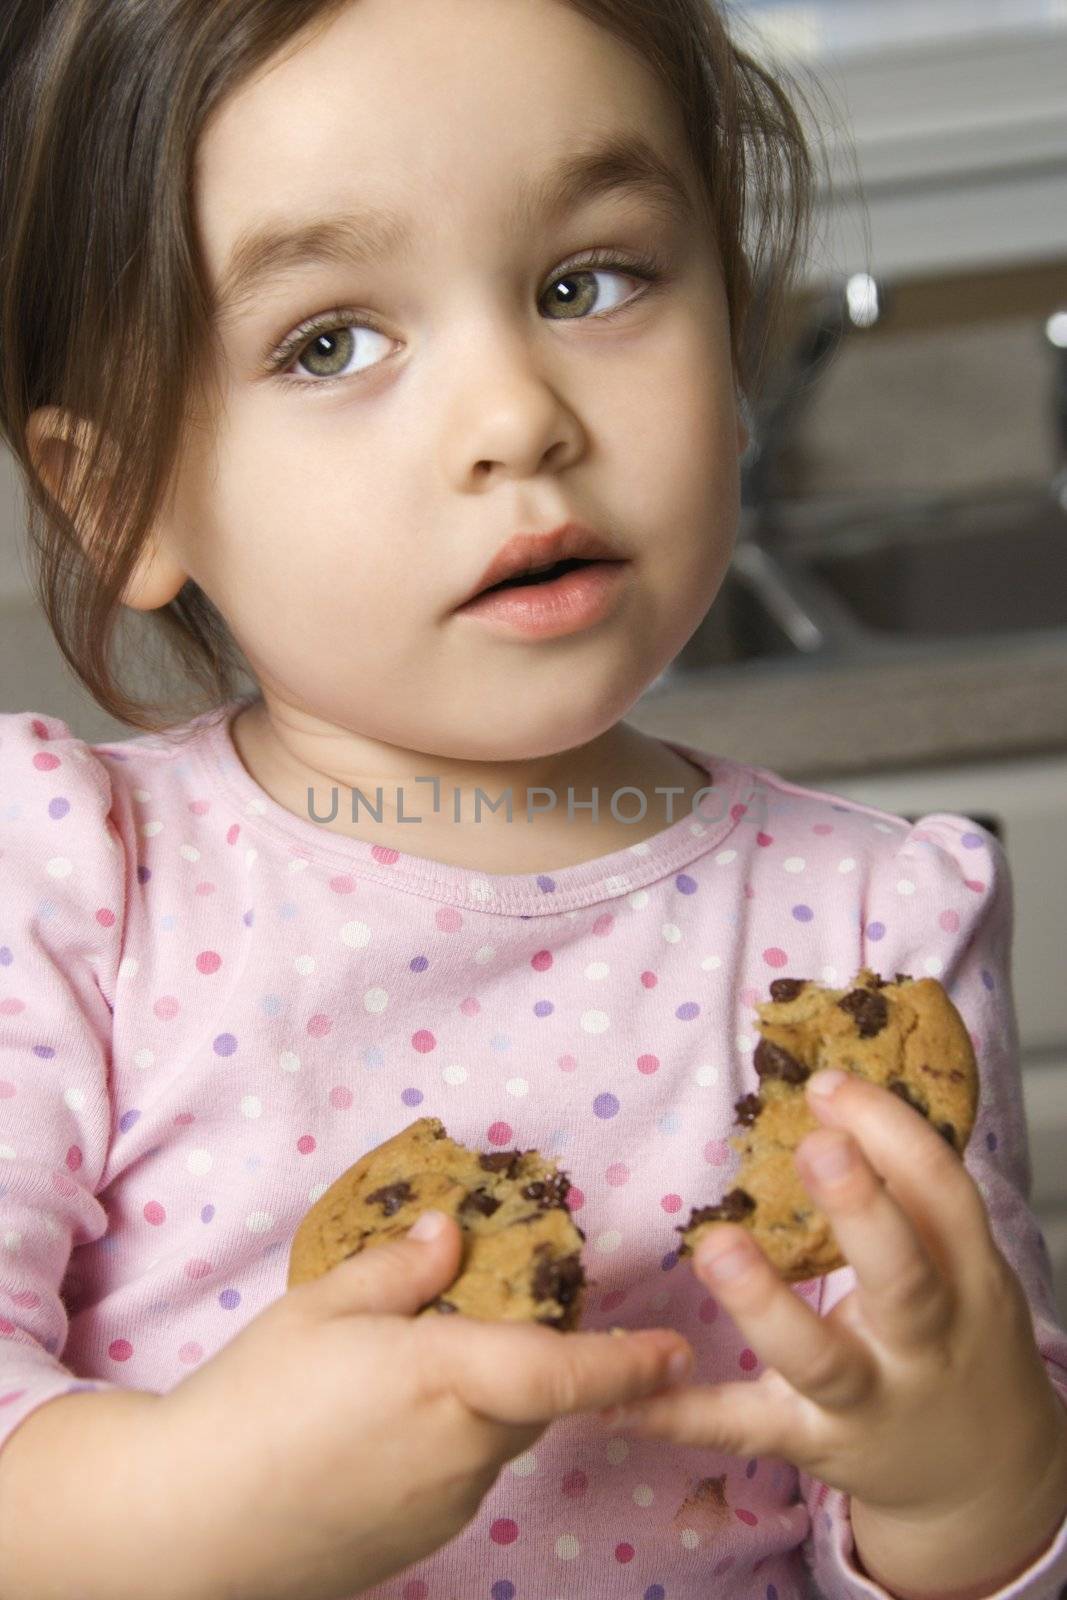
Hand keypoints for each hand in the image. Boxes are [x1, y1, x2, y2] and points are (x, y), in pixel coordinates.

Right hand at [157, 1211, 694, 1599]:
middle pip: (530, 1403)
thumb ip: (398, 1270)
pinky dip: (446, 1448)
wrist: (186, 1524)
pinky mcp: (419, 1542)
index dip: (626, 1363)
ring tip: (396, 1384)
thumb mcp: (320, 1308)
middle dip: (528, 1367)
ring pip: (495, 1442)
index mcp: (447, 1378)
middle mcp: (464, 1450)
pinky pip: (460, 1480)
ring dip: (480, 1407)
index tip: (675, 1350)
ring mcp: (445, 1505)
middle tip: (478, 1327)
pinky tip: (374, 1436)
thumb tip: (449, 1234)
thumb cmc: (252, 1399)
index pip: (564, 1373)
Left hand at [597, 1070, 1066, 1524]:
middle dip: (861, 1210)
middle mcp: (923, 1342)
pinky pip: (738, 1426)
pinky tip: (613, 1400)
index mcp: (966, 1276)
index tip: (827, 1084)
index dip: (891, 1132)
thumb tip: (826, 1091)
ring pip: (818, 1358)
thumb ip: (905, 1188)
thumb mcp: (959, 1262)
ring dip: (764, 1304)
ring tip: (715, 1248)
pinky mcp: (807, 1441)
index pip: (940, 1194)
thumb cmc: (952, 1329)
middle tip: (816, 1145)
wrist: (982, 1475)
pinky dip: (676, 1415)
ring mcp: (866, 1400)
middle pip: (902, 1277)